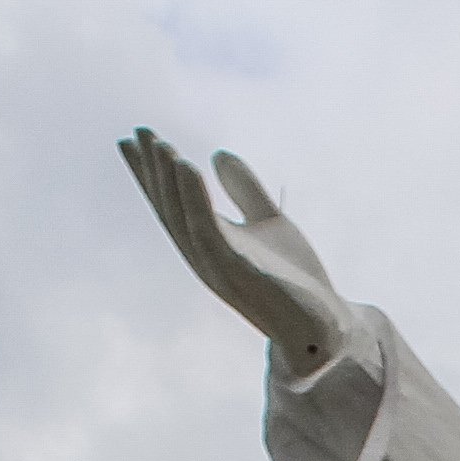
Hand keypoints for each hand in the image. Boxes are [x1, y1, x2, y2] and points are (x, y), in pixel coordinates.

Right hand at [119, 128, 351, 380]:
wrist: (325, 328)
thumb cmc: (297, 282)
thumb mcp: (270, 223)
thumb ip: (245, 190)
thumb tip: (219, 154)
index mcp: (210, 245)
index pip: (173, 203)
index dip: (151, 172)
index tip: (134, 138)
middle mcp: (204, 257)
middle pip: (168, 208)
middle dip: (151, 171)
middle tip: (136, 132)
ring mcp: (217, 266)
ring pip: (182, 216)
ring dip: (168, 178)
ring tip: (159, 143)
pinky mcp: (236, 270)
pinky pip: (207, 228)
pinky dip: (194, 196)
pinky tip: (187, 165)